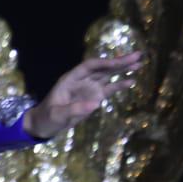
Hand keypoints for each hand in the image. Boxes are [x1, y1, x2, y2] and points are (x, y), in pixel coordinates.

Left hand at [23, 50, 143, 138]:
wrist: (43, 125)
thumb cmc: (47, 118)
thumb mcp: (57, 115)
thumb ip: (74, 109)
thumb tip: (96, 103)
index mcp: (70, 79)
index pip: (90, 66)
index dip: (104, 63)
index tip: (119, 62)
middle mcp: (81, 80)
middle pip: (102, 68)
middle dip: (118, 62)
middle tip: (137, 55)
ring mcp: (88, 88)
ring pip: (107, 75)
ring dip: (122, 70)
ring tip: (139, 63)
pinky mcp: (93, 97)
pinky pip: (108, 89)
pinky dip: (119, 85)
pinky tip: (132, 81)